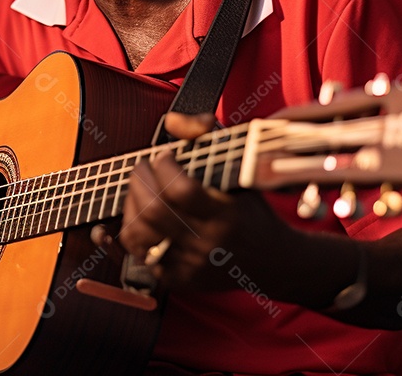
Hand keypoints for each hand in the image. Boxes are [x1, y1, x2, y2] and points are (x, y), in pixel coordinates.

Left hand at [118, 112, 289, 291]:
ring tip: (139, 190)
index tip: (164, 156)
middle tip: (143, 167)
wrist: (273, 261)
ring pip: (138, 235)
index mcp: (224, 215)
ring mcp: (189, 265)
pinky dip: (128, 233)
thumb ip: (207, 136)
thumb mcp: (242, 168)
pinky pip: (137, 256)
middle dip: (139, 181)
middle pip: (153, 212)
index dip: (164, 167)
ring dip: (130, 205)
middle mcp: (206, 244)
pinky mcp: (178, 280)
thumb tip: (171, 121)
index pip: (181, 191)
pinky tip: (131, 218)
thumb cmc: (251, 207)